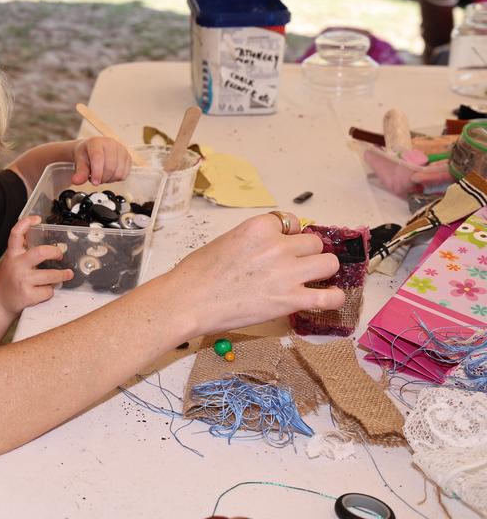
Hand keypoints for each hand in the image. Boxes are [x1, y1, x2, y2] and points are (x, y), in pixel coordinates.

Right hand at [0, 216, 72, 315]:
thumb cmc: (8, 281)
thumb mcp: (11, 262)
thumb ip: (22, 252)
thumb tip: (42, 242)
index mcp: (12, 255)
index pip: (16, 234)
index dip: (26, 223)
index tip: (37, 219)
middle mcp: (16, 265)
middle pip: (40, 253)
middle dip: (55, 252)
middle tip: (60, 254)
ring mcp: (22, 281)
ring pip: (50, 275)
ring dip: (62, 275)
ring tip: (66, 274)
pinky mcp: (28, 295)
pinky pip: (48, 291)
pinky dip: (50, 291)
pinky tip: (45, 291)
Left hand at [71, 137, 131, 184]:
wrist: (92, 149)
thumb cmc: (86, 154)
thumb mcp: (79, 161)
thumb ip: (80, 172)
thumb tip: (76, 181)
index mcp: (96, 142)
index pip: (98, 158)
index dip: (97, 172)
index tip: (94, 182)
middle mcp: (111, 143)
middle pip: (110, 167)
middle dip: (102, 178)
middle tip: (95, 179)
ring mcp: (121, 149)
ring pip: (119, 172)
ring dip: (109, 179)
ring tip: (102, 175)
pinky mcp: (128, 157)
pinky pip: (125, 174)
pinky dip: (117, 178)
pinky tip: (110, 174)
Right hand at [164, 211, 342, 337]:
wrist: (188, 301)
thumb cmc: (196, 273)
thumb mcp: (225, 241)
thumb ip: (253, 241)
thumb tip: (267, 250)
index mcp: (258, 227)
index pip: (290, 221)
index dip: (289, 234)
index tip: (284, 244)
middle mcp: (277, 246)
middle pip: (313, 243)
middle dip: (306, 253)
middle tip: (295, 265)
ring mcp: (287, 273)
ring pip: (328, 263)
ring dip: (321, 270)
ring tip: (311, 279)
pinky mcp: (291, 299)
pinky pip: (330, 296)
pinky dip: (334, 297)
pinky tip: (328, 296)